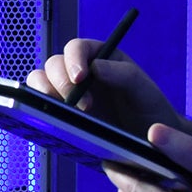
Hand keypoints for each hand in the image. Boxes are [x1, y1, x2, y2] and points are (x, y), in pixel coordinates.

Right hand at [27, 38, 180, 135]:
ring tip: (63, 112)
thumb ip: (125, 74)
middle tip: (77, 105)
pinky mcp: (61, 114)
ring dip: (45, 94)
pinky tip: (55, 121)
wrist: (150, 143)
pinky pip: (41, 106)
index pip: (76, 48)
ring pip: (41, 83)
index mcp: (100, 58)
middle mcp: (81, 73)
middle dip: (60, 82)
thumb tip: (95, 66)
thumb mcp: (145, 90)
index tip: (80, 78)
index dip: (73, 59)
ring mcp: (69, 94)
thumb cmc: (149, 111)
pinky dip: (41, 110)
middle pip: (54, 65)